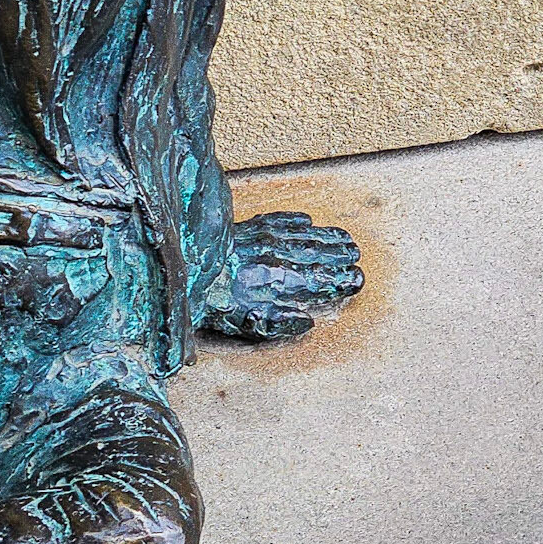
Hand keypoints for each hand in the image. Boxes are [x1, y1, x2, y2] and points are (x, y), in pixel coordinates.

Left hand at [202, 209, 362, 342]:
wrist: (185, 271)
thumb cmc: (214, 303)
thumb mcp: (246, 324)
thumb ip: (279, 323)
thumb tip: (307, 321)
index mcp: (278, 280)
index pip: (318, 279)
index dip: (340, 280)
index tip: (357, 279)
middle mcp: (275, 255)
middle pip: (317, 254)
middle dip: (340, 256)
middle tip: (357, 257)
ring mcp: (262, 237)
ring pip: (304, 235)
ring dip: (327, 237)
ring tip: (346, 239)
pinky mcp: (248, 226)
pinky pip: (278, 220)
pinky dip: (295, 219)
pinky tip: (307, 219)